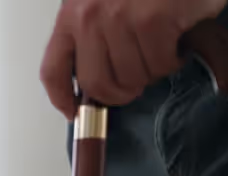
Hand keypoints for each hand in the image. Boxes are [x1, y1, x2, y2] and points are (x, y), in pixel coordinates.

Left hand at [40, 0, 226, 115]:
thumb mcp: (104, 4)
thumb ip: (92, 38)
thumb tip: (93, 83)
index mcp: (71, 15)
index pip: (52, 71)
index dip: (61, 99)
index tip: (73, 112)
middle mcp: (89, 18)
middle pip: (95, 84)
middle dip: (119, 93)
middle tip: (135, 85)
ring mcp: (119, 19)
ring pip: (132, 77)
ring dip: (151, 72)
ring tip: (159, 49)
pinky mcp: (152, 20)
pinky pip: (160, 64)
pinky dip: (173, 60)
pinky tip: (175, 42)